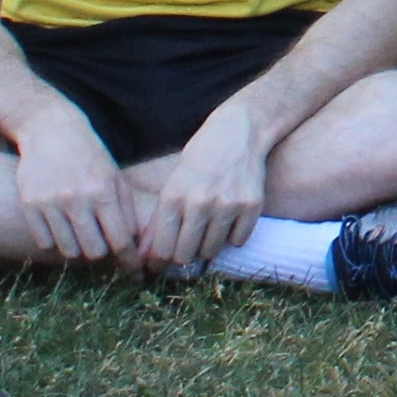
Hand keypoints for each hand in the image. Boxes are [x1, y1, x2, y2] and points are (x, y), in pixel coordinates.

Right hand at [12, 116, 134, 265]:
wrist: (51, 130)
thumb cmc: (90, 156)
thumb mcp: (115, 176)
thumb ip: (126, 210)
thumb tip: (133, 246)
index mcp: (104, 191)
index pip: (120, 240)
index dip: (129, 262)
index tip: (135, 274)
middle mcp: (77, 198)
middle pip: (93, 252)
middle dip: (101, 253)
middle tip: (100, 244)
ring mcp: (51, 201)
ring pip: (68, 250)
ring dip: (77, 248)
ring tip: (79, 233)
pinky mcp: (29, 203)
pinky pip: (44, 242)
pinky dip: (54, 241)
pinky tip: (59, 227)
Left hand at [142, 107, 268, 269]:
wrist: (240, 131)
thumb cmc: (200, 159)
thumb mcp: (173, 183)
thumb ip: (159, 221)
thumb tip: (145, 257)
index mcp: (173, 196)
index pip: (162, 249)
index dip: (160, 262)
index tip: (161, 265)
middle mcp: (199, 202)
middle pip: (185, 255)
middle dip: (183, 256)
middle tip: (186, 247)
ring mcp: (227, 205)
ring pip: (211, 250)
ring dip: (208, 245)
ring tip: (209, 226)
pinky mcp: (251, 206)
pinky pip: (238, 240)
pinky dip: (233, 235)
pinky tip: (230, 217)